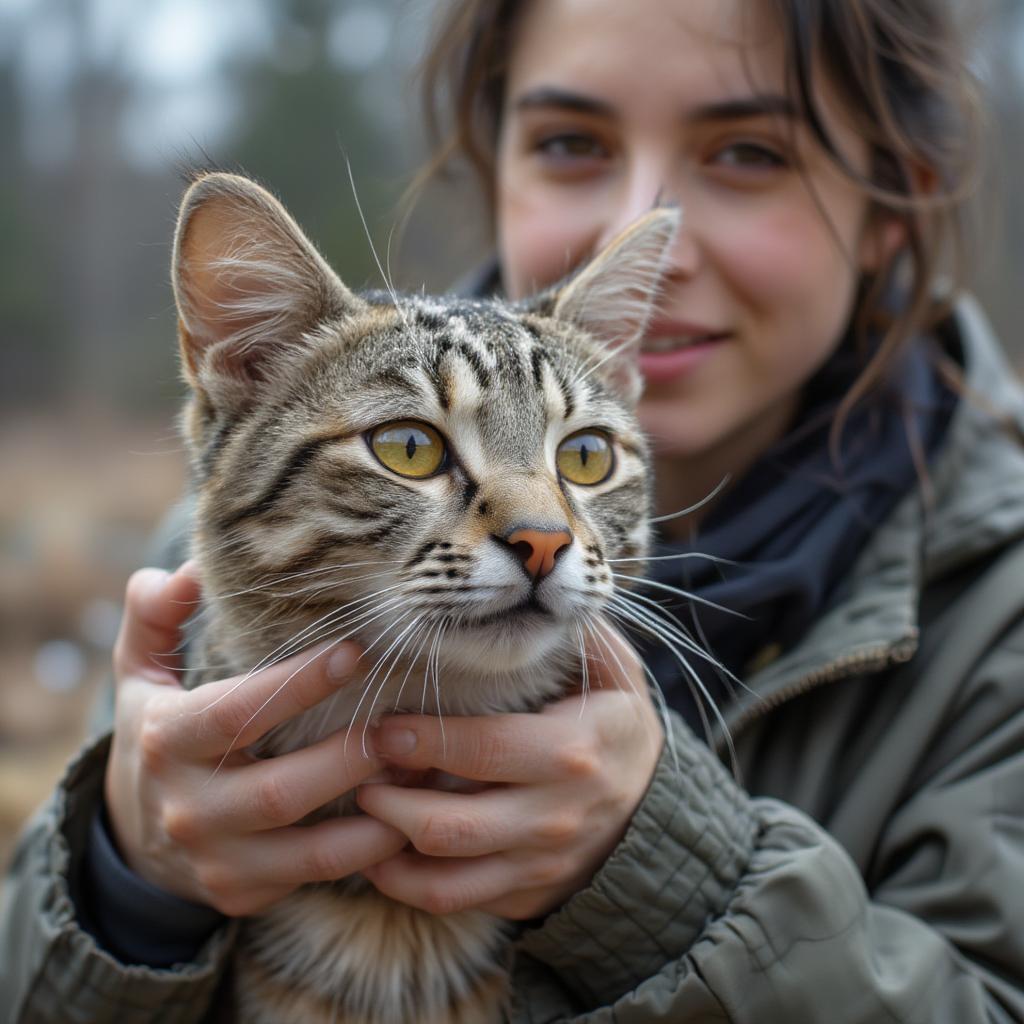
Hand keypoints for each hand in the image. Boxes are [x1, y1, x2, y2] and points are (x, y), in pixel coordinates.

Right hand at [104, 562, 406, 915]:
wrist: (134, 835)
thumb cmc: (159, 732)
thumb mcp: (140, 672)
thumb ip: (155, 614)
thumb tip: (187, 568)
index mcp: (166, 740)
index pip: (237, 711)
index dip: (298, 684)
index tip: (355, 652)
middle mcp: (189, 808)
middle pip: (283, 790)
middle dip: (353, 755)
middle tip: (407, 718)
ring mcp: (218, 861)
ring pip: (313, 850)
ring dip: (379, 811)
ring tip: (424, 767)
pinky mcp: (245, 895)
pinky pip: (320, 876)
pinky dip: (371, 849)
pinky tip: (410, 811)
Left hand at [357, 630, 662, 919]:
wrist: (657, 813)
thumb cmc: (619, 729)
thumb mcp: (617, 674)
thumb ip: (580, 634)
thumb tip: (541, 589)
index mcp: (571, 753)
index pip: (479, 750)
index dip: (420, 739)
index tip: (382, 726)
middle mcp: (553, 818)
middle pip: (448, 825)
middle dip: (387, 802)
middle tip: (358, 772)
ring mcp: (539, 866)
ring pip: (443, 877)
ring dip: (386, 849)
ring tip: (361, 812)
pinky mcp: (525, 896)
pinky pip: (454, 901)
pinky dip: (406, 884)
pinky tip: (379, 855)